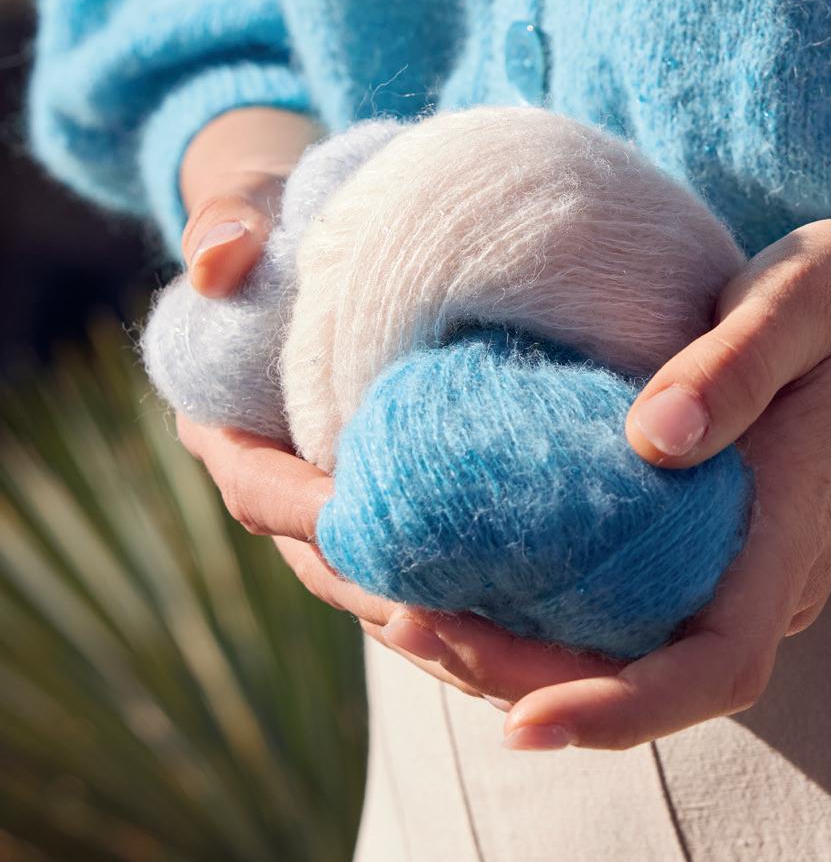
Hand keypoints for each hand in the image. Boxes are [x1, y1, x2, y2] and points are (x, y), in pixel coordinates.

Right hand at [173, 106, 615, 705]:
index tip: (379, 529)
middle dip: (413, 605)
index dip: (317, 520)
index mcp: (237, 440)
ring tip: (546, 654)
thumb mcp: (250, 207)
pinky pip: (455, 582)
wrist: (318, 235)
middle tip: (489, 626)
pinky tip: (578, 628)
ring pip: (403, 597)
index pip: (267, 498)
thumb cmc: (281, 218)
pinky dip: (504, 611)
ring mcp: (356, 517)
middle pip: (343, 574)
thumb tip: (220, 255)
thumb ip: (228, 224)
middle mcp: (292, 496)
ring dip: (466, 633)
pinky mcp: (418, 520)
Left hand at [391, 208, 830, 750]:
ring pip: (629, 655)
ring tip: (398, 605)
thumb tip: (653, 439)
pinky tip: (460, 571)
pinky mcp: (718, 555)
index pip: (717, 664)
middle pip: (648, 679)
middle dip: (522, 677)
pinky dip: (543, 611)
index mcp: (791, 532)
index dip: (621, 708)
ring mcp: (744, 576)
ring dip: (517, 653)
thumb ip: (738, 362)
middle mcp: (768, 581)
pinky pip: (628, 612)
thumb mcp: (811, 294)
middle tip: (400, 620)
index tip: (524, 719)